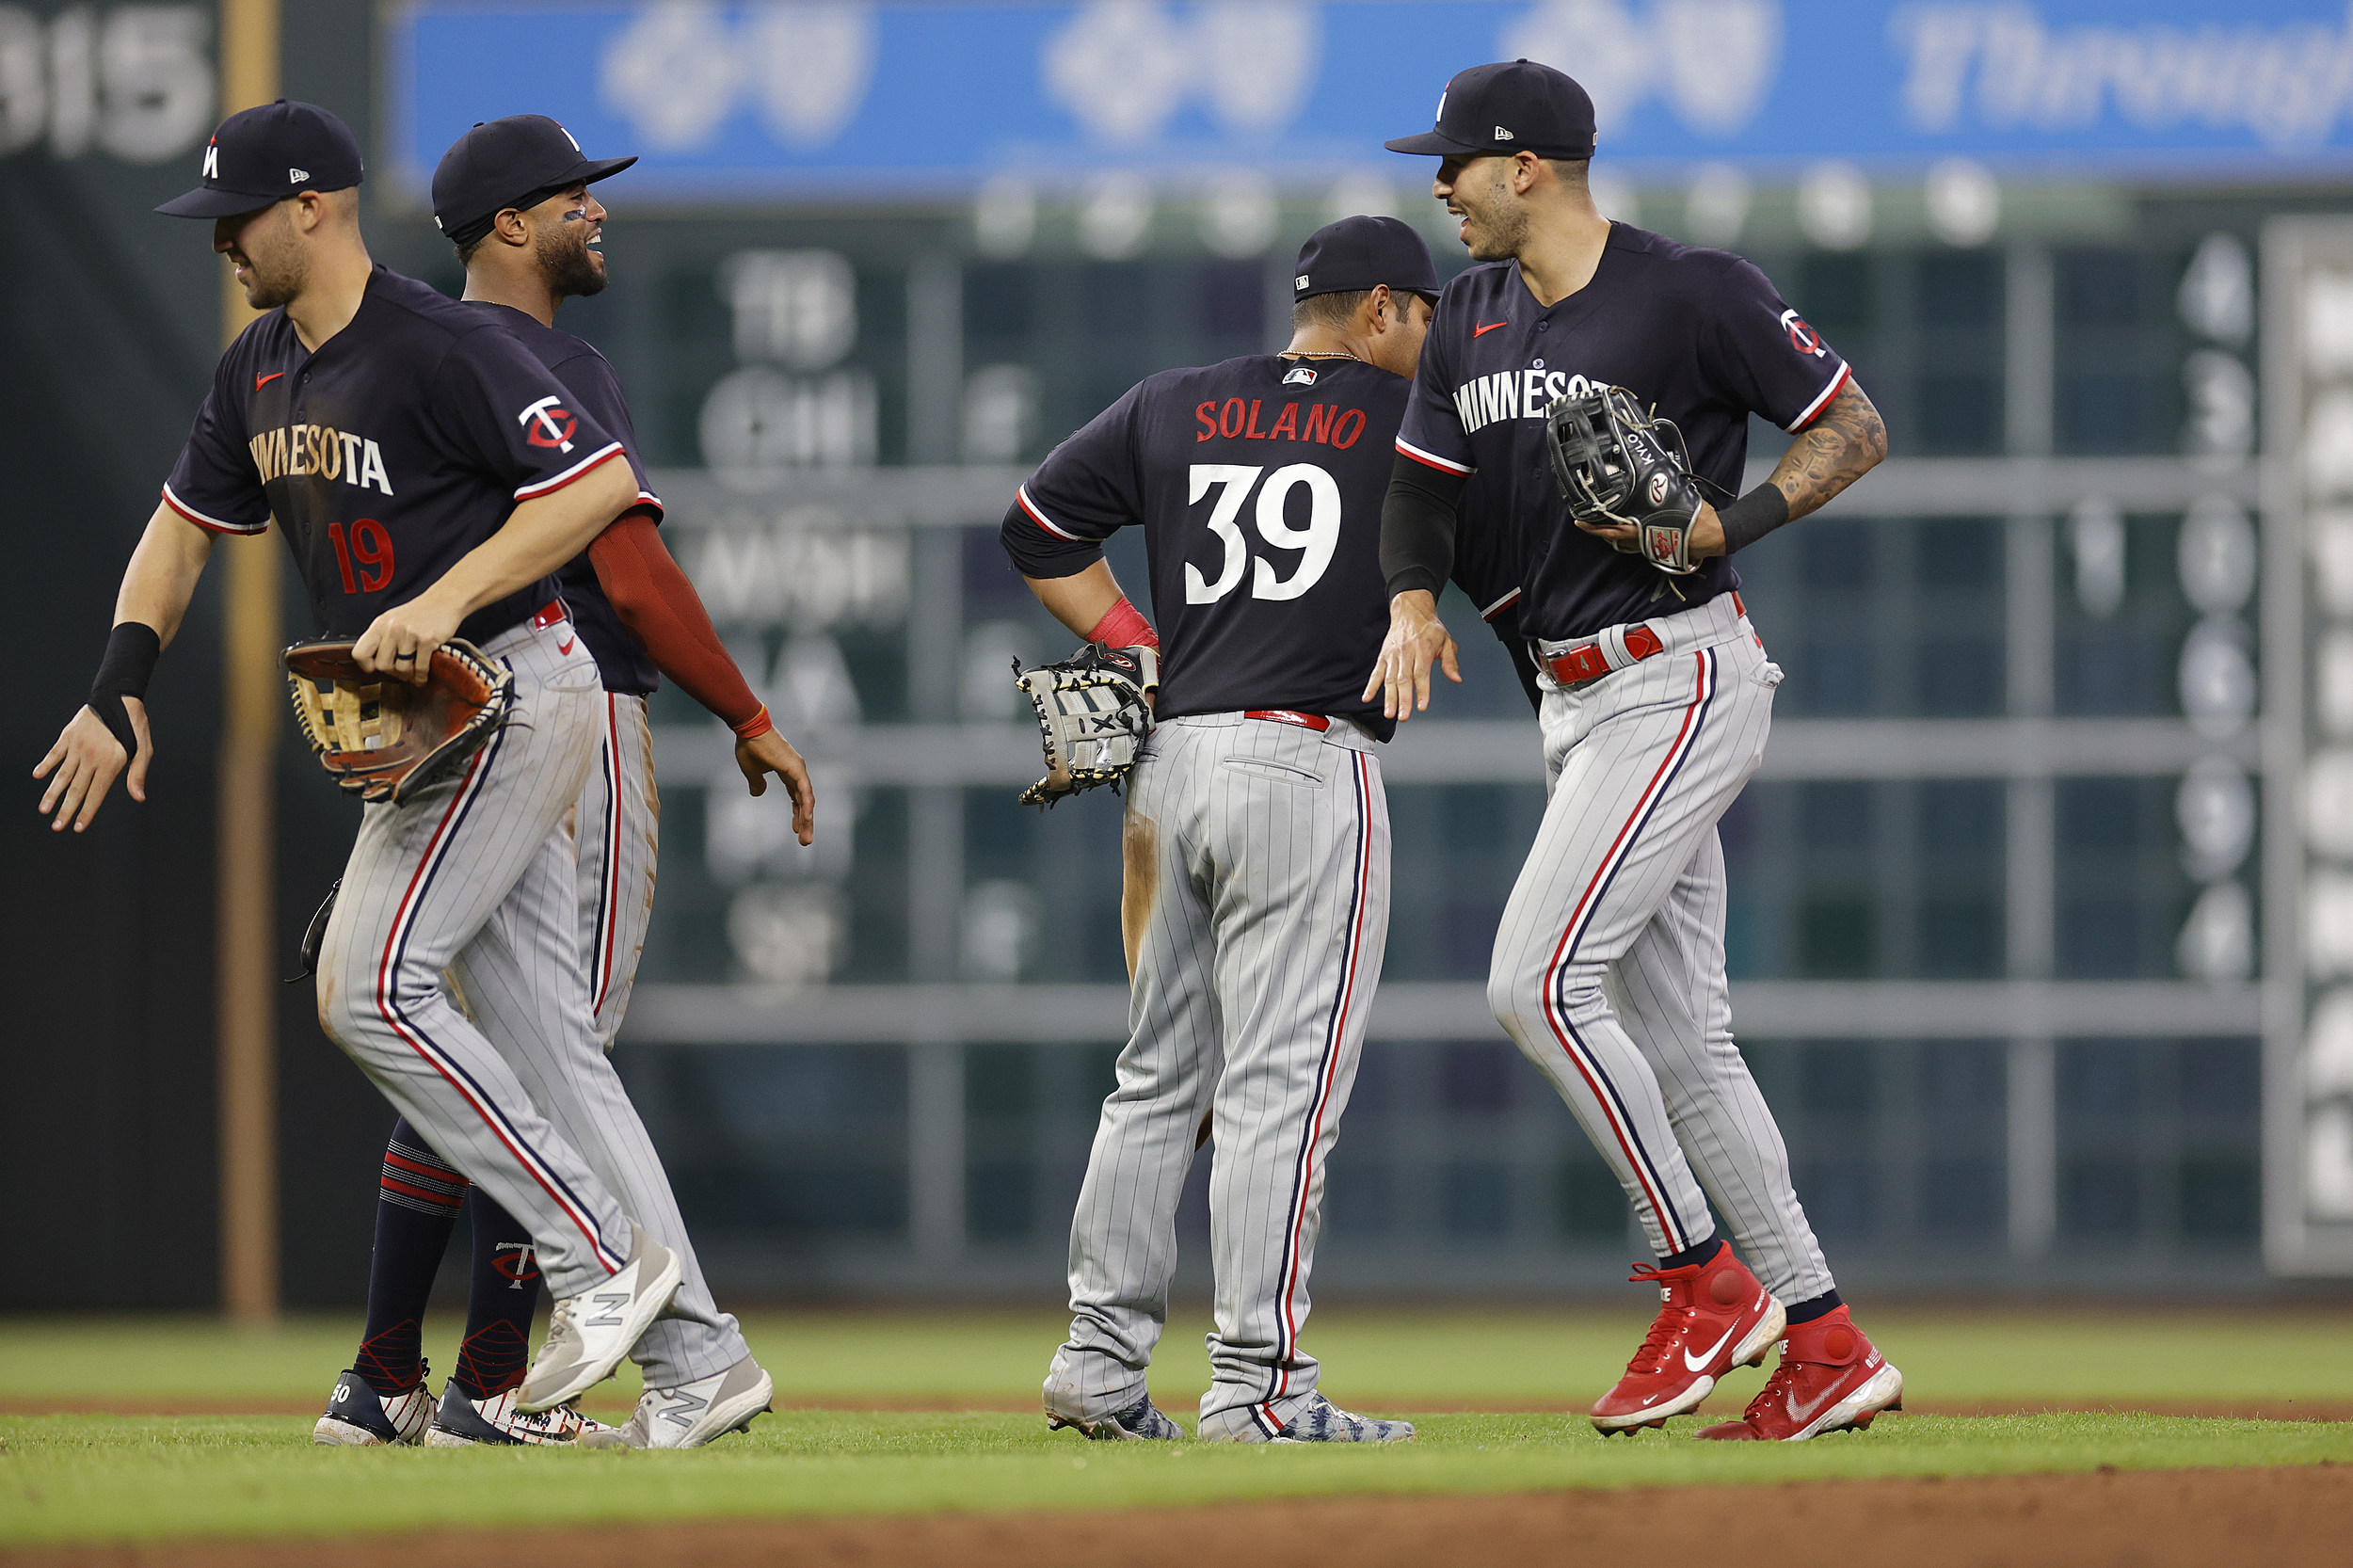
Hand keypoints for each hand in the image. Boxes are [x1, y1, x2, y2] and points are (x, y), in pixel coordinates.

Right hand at [33, 698, 150, 832]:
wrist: (119, 697)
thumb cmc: (136, 726)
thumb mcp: (144, 750)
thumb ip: (138, 774)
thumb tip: (139, 798)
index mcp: (111, 762)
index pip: (97, 793)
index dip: (87, 812)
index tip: (78, 827)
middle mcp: (92, 757)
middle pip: (76, 789)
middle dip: (66, 810)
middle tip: (57, 827)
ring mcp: (78, 746)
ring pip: (62, 774)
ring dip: (52, 793)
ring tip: (44, 810)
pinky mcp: (68, 736)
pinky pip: (55, 753)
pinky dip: (46, 765)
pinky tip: (38, 776)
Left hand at [353, 592, 462, 685]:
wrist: (444, 600)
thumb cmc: (419, 613)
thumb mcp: (393, 620)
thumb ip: (382, 638)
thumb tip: (375, 664)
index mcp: (380, 624)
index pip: (360, 653)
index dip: (366, 666)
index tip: (376, 668)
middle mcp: (392, 628)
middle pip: (382, 665)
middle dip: (393, 672)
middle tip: (402, 672)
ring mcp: (409, 634)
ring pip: (402, 668)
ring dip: (409, 675)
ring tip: (414, 672)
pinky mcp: (427, 640)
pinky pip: (421, 668)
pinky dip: (422, 676)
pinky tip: (423, 676)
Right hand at [737, 727, 815, 845]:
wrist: (749, 728)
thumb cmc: (750, 745)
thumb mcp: (752, 771)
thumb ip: (757, 783)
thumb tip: (758, 794)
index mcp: (788, 772)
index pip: (796, 797)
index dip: (797, 813)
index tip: (796, 829)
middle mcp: (797, 772)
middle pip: (803, 802)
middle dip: (804, 822)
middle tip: (805, 841)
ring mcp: (798, 770)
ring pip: (806, 800)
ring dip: (807, 820)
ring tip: (805, 839)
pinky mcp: (796, 768)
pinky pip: (804, 792)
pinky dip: (806, 806)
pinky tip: (807, 820)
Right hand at [1361, 590, 1460, 720]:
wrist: (1410, 610)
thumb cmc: (1429, 628)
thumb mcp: (1446, 640)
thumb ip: (1450, 661)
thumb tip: (1456, 678)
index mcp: (1423, 648)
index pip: (1422, 673)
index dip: (1422, 691)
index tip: (1422, 706)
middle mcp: (1406, 652)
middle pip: (1404, 679)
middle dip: (1403, 699)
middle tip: (1403, 716)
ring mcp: (1393, 655)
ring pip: (1390, 678)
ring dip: (1389, 697)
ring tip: (1389, 713)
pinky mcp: (1384, 656)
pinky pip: (1376, 672)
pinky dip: (1371, 686)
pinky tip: (1367, 697)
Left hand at [1572, 501, 1723, 557]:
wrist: (1711, 537)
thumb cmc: (1696, 518)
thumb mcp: (1679, 500)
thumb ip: (1663, 493)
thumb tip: (1658, 479)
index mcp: (1644, 529)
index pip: (1613, 530)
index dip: (1595, 527)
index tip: (1580, 522)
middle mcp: (1642, 540)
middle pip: (1612, 537)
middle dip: (1596, 530)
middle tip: (1581, 523)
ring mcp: (1648, 546)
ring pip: (1622, 542)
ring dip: (1609, 534)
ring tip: (1597, 523)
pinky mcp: (1655, 548)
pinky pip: (1634, 544)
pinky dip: (1624, 537)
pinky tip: (1621, 529)